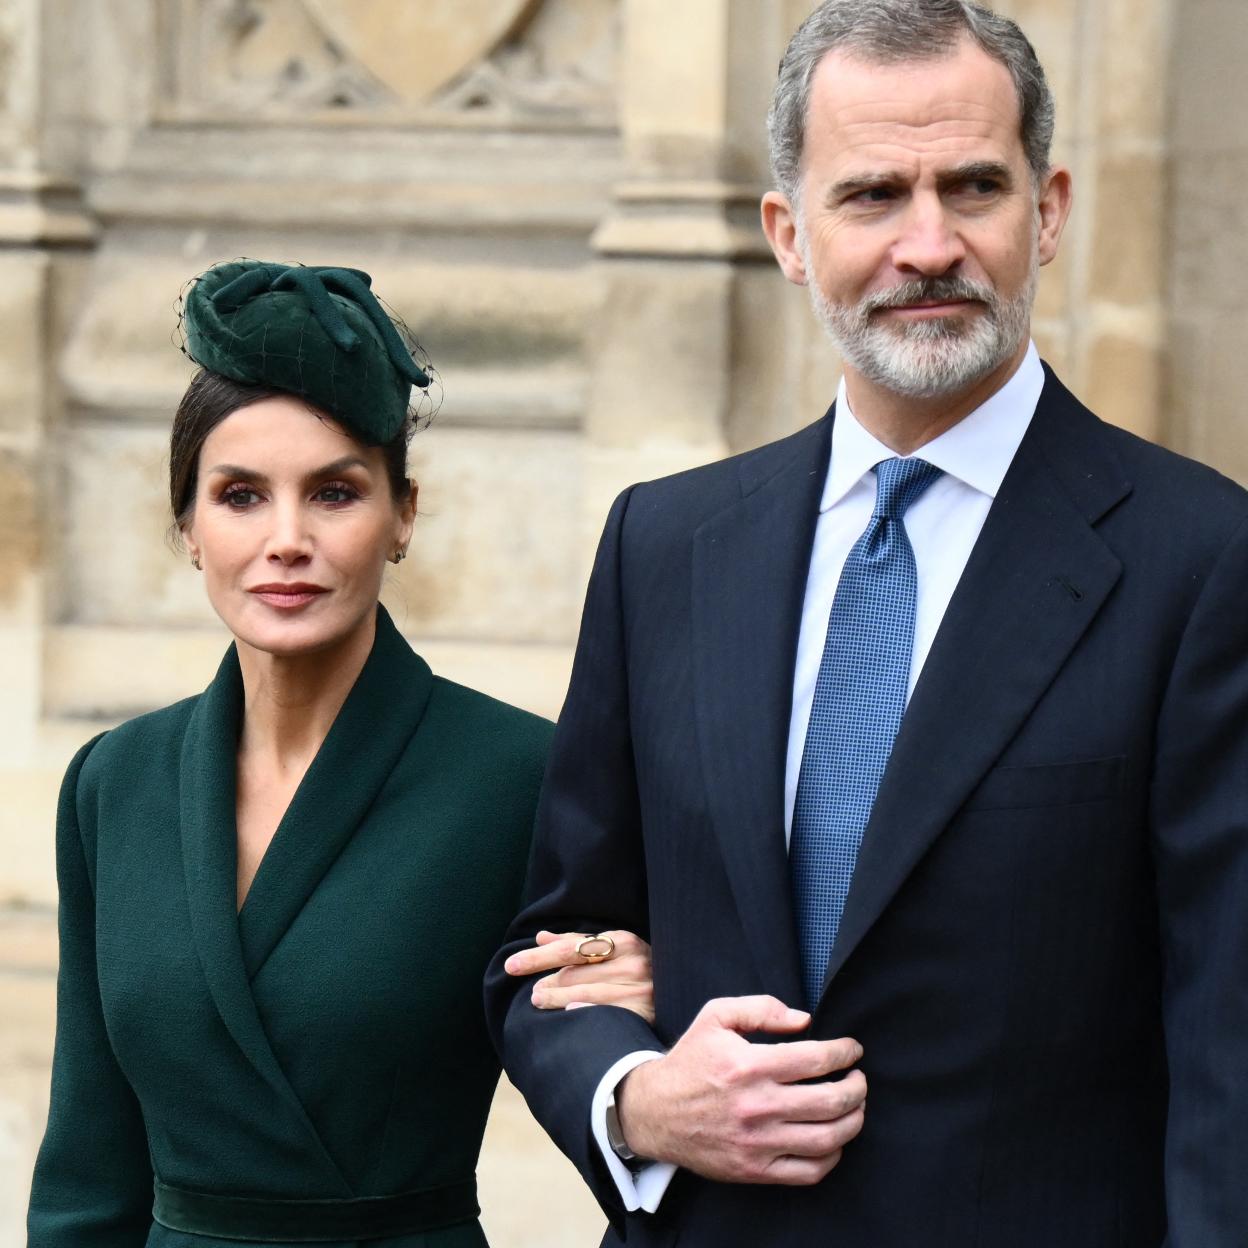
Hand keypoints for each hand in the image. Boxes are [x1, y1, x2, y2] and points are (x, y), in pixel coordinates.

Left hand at [503, 929, 654, 1023]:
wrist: (680, 995)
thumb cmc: (637, 971)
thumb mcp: (613, 950)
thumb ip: (577, 944)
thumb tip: (541, 936)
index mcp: (623, 940)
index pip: (570, 948)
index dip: (538, 956)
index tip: (512, 965)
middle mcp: (633, 960)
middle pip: (575, 972)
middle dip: (549, 982)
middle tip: (533, 994)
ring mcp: (640, 986)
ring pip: (585, 992)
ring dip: (558, 998)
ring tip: (540, 1001)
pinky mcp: (645, 1010)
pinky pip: (606, 1012)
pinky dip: (584, 1012)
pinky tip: (570, 1014)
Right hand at [616, 995, 865, 1184]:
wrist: (655, 1112)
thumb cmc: (690, 1061)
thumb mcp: (716, 1016)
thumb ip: (761, 1008)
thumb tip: (804, 1021)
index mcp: (749, 1064)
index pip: (816, 1059)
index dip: (844, 1053)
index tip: (853, 1049)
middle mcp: (757, 1105)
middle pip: (830, 1101)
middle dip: (857, 1087)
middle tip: (859, 1078)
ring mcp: (758, 1142)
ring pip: (827, 1138)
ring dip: (853, 1121)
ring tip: (855, 1107)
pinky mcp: (755, 1169)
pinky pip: (808, 1171)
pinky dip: (832, 1156)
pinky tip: (834, 1139)